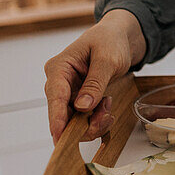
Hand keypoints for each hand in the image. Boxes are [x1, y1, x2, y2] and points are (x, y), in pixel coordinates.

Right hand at [44, 9, 146, 144]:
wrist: (119, 37)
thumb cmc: (110, 41)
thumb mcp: (106, 59)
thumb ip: (95, 83)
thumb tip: (82, 106)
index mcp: (59, 68)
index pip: (55, 96)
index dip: (57, 118)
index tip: (59, 136)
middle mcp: (59, 82)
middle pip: (63, 113)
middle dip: (83, 123)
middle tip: (105, 119)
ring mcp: (69, 92)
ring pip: (74, 119)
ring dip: (93, 121)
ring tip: (108, 108)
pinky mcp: (79, 99)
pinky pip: (84, 117)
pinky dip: (97, 118)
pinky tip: (107, 109)